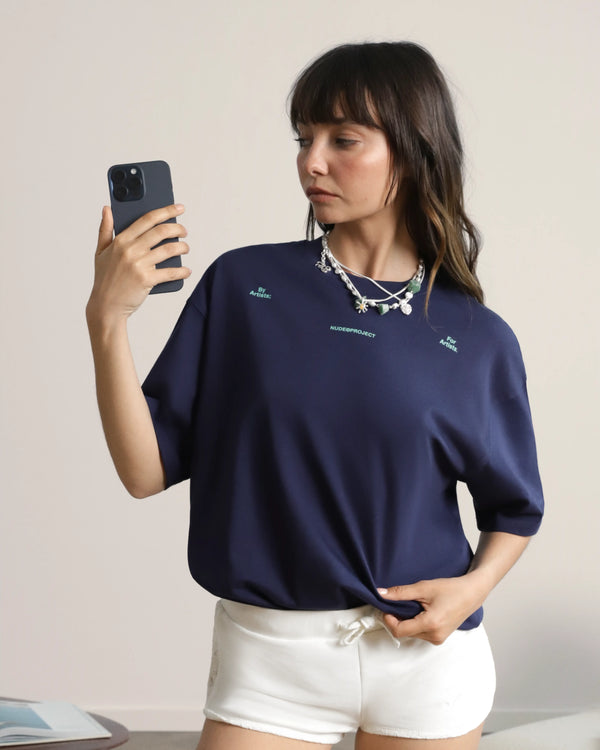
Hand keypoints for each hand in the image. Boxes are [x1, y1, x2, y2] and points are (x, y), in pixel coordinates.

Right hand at [86, 204, 191, 322]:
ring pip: (169, 250)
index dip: (166, 211)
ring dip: (183, 247)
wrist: (106, 306)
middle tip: (184, 231)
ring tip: (185, 248)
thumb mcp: (100, 252)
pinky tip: (186, 270)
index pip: (147, 219)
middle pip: (161, 232)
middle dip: (178, 228)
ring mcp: (139, 265)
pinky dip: (182, 271)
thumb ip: (105, 229)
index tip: (179, 208)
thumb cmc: (104, 279)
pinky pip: (170, 272)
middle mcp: (130, 250)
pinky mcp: (147, 280)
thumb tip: (107, 209)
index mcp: (121, 240)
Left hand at [376, 574, 486, 644]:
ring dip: (406, 622)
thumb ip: (400, 592)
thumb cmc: (450, 589)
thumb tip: (380, 594)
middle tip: (396, 603)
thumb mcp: (423, 588)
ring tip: (411, 605)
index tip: (386, 607)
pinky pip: (420, 633)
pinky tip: (419, 611)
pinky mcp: (440, 637)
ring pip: (411, 634)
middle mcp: (434, 636)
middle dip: (396, 619)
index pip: (399, 630)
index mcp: (430, 625)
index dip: (388, 619)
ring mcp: (438, 639)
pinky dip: (414, 624)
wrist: (472, 593)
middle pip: (404, 633)